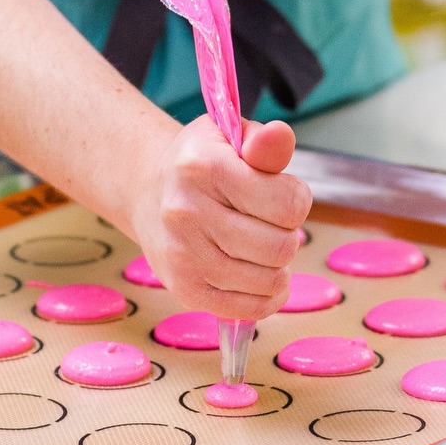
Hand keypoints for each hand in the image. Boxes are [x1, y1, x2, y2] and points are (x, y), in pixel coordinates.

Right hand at [128, 116, 311, 319]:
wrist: (149, 191)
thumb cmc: (202, 162)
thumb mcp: (230, 136)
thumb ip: (264, 140)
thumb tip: (281, 136)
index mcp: (203, 167)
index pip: (288, 204)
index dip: (296, 199)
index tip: (280, 192)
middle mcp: (187, 213)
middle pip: (280, 247)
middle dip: (288, 234)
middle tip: (270, 222)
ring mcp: (183, 256)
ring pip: (269, 281)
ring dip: (278, 266)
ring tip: (261, 246)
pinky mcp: (185, 289)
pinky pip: (250, 309)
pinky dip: (266, 295)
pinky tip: (258, 273)